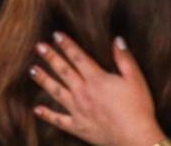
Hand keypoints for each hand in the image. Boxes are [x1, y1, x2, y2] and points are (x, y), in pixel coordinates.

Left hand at [30, 33, 166, 145]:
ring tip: (32, 70)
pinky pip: (59, 120)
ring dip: (43, 80)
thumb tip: (117, 39)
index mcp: (96, 80)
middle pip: (63, 71)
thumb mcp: (136, 80)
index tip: (55, 35)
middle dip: (50, 57)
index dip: (66, 45)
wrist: (136, 138)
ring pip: (56, 91)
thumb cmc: (138, 109)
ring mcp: (78, 109)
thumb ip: (124, 59)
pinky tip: (37, 110)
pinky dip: (47, 115)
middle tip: (38, 46)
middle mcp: (83, 92)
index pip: (78, 57)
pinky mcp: (78, 126)